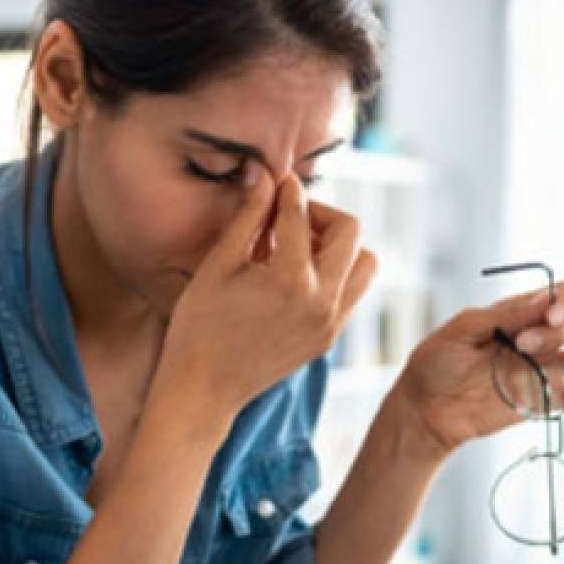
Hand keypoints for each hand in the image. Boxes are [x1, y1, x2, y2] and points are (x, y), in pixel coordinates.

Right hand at [152, 170, 378, 423]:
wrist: (203, 390)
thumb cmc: (199, 326)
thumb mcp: (219, 265)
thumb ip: (248, 217)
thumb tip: (263, 174)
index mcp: (292, 279)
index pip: (301, 215)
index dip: (286, 191)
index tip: (277, 182)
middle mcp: (323, 302)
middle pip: (350, 232)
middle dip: (320, 214)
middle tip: (287, 218)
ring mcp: (331, 323)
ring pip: (364, 263)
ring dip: (339, 246)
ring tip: (299, 248)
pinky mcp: (329, 338)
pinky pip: (352, 292)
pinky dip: (336, 274)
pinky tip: (297, 275)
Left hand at [387, 281, 563, 457]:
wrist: (426, 408)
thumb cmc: (437, 363)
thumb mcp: (462, 330)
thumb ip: (504, 315)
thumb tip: (544, 300)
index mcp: (521, 313)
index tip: (548, 316)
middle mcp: (541, 338)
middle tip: (525, 344)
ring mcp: (546, 369)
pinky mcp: (547, 401)